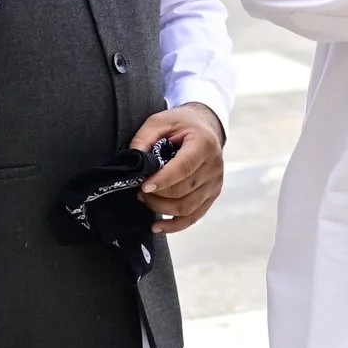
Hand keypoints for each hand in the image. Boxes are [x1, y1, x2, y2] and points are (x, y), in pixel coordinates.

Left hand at [131, 103, 225, 232]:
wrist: (206, 126)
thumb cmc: (181, 124)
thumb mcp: (160, 121)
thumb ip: (144, 139)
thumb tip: (133, 162)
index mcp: (204, 144)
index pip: (185, 167)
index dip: (163, 180)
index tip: (144, 186)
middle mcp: (214, 165)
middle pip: (184, 190)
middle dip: (157, 195)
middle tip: (139, 190)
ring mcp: (215, 183)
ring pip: (187, 207)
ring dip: (161, 208)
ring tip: (145, 199)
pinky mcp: (212, 195)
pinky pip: (193, 217)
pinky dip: (174, 226)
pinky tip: (157, 226)